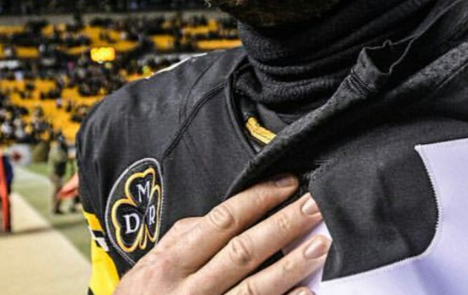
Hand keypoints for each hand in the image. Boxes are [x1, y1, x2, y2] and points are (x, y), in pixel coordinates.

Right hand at [114, 175, 329, 294]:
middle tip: (315, 206)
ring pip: (254, 288)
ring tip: (320, 245)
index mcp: (168, 264)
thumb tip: (229, 213)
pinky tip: (307, 291)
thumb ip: (185, 238)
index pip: (220, 222)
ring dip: (291, 266)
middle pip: (243, 252)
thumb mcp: (148, 267)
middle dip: (283, 226)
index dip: (257, 200)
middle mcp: (187, 291)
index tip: (287, 184)